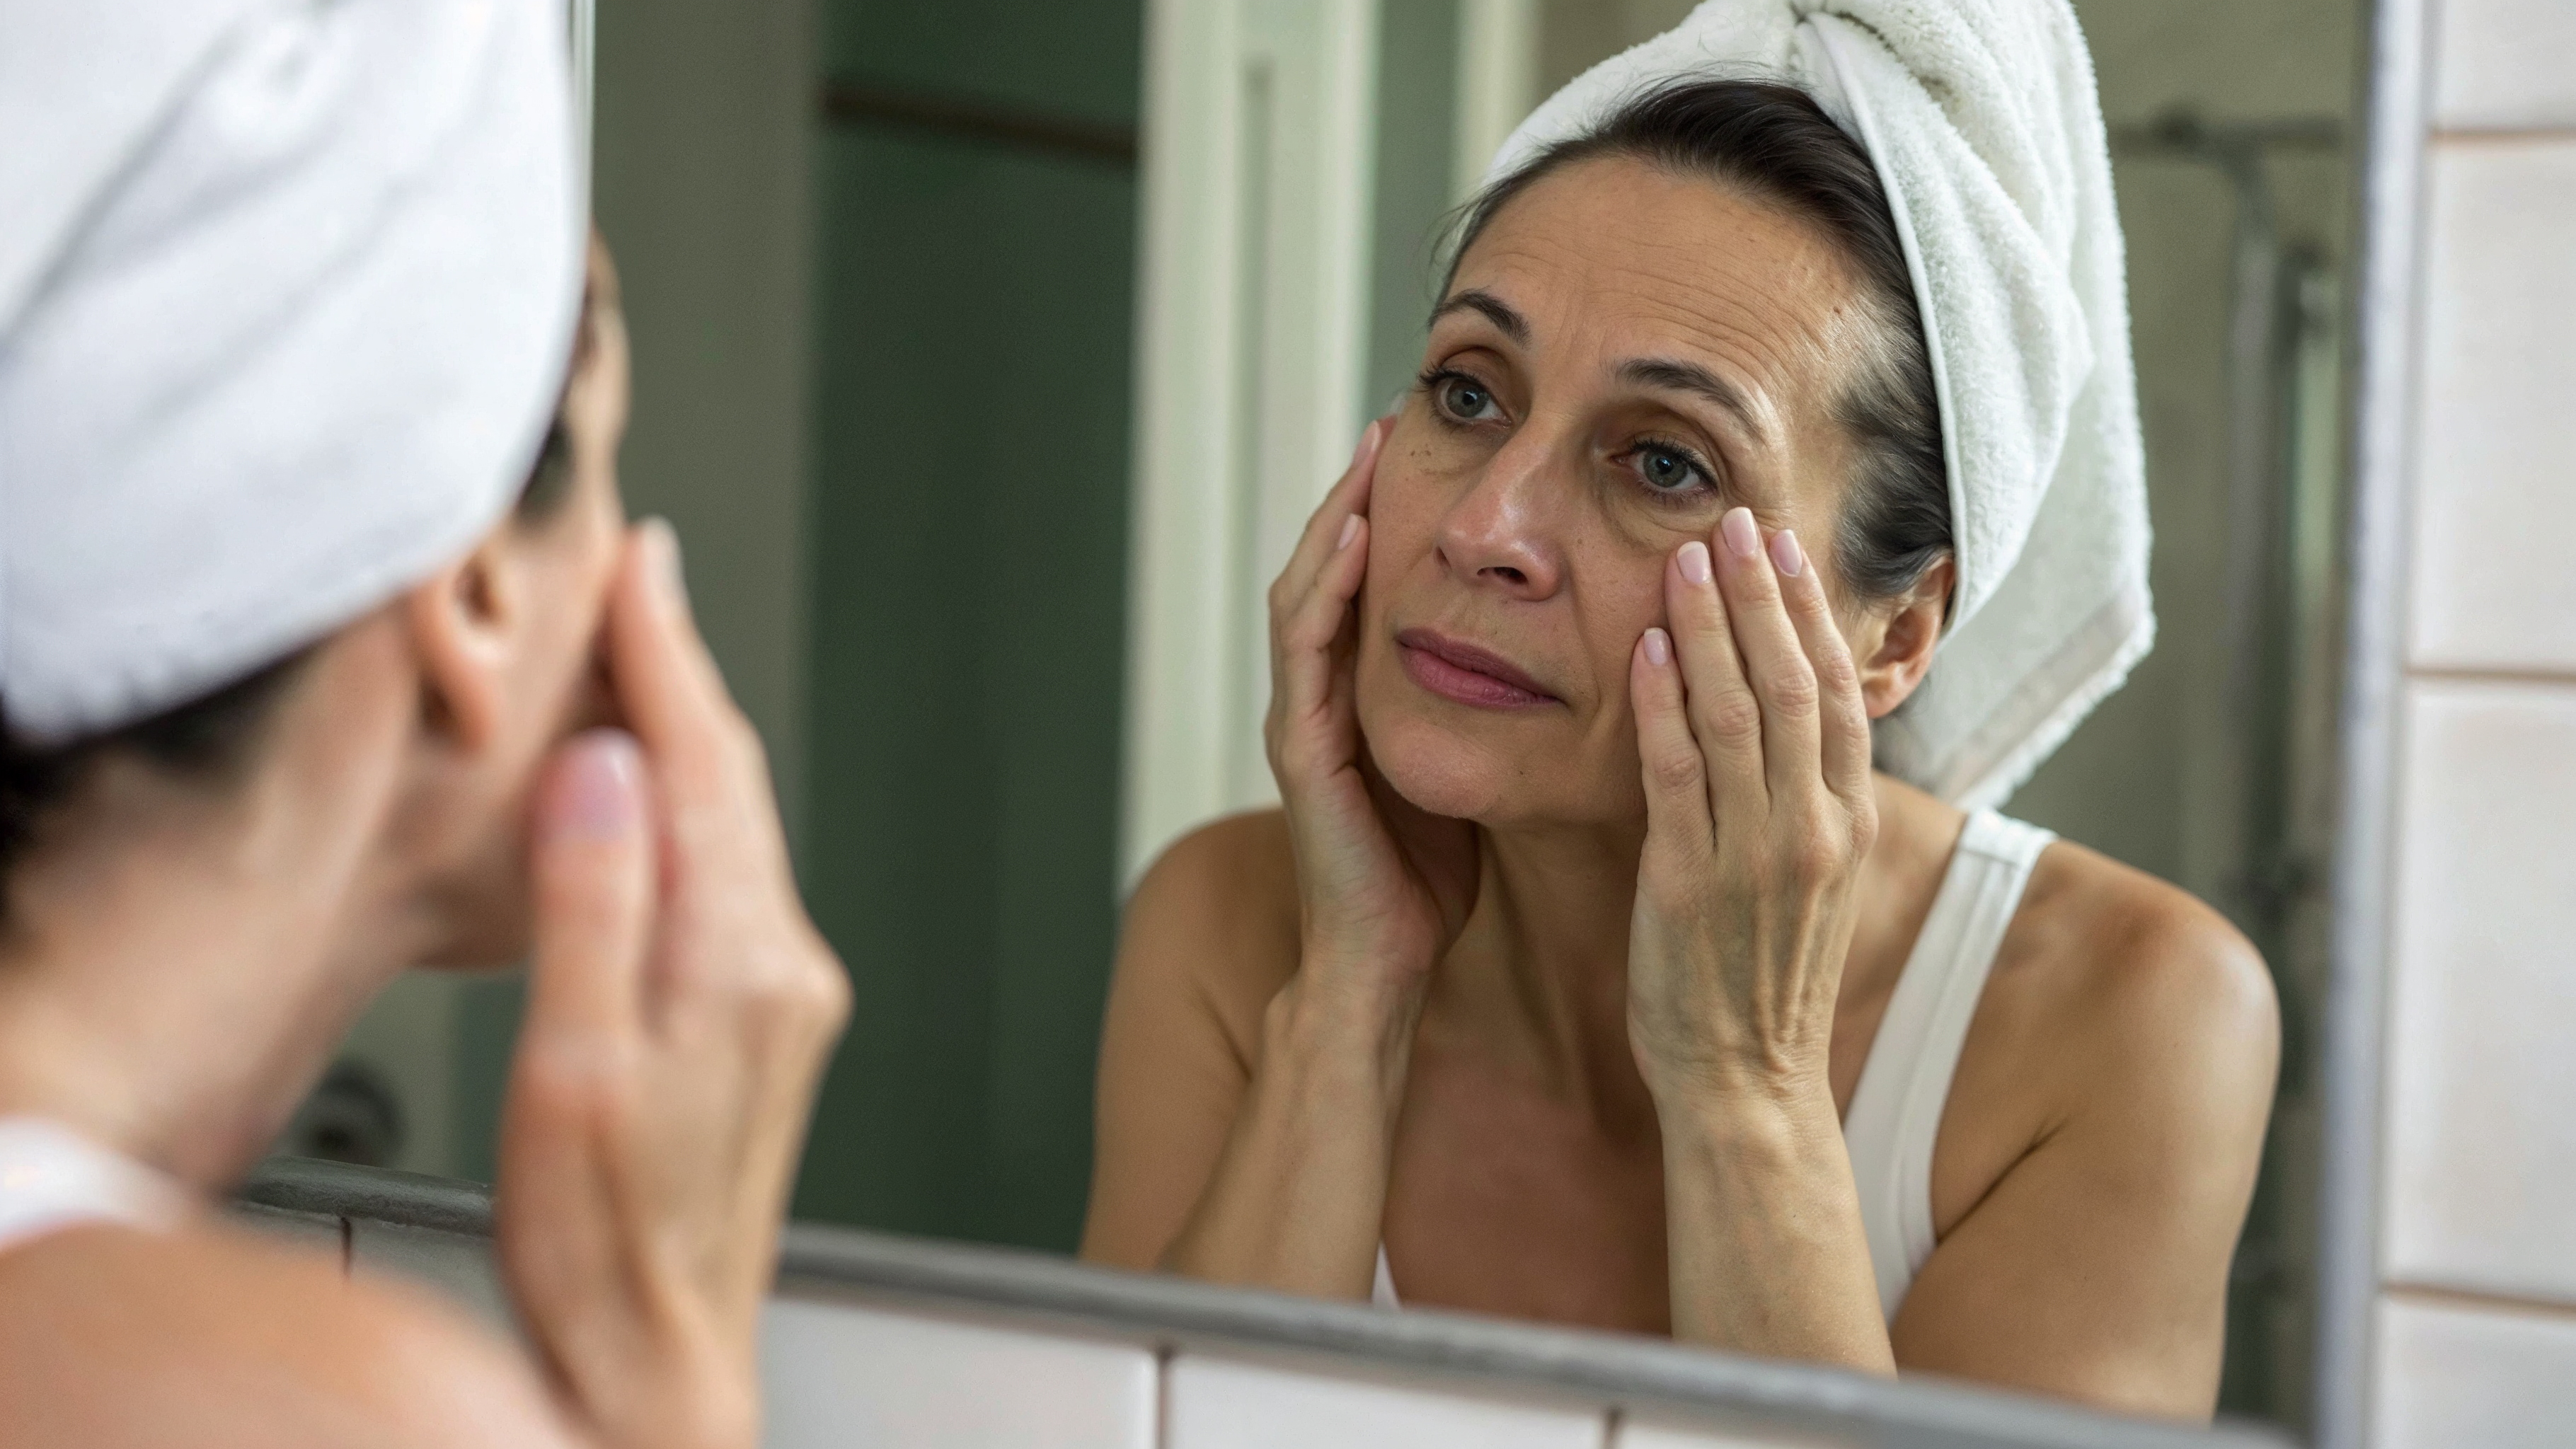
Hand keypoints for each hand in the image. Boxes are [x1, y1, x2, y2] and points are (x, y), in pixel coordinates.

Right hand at [496, 521, 851, 1448]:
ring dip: (692, 739)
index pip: (707, 768)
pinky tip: (662, 795)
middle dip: (685, 676)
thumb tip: (607, 768)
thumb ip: (592, 906)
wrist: (658, 1357)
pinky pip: (735, 874)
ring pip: (740, 824)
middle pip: (737, 783)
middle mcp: (785, 968)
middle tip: (644, 582)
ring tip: (646, 657)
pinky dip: (697, 808)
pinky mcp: (767, 1023)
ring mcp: (785, 996)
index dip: (668, 657)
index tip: (643, 568)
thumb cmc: (604, 1242)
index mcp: (741, 963)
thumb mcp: (571, 1068)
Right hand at [1263, 420, 1477, 1034]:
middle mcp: (1319, 699)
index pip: (1368, 584)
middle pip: (1326, 568)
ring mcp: (1301, 723)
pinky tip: (1353, 539)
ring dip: (1332, 517)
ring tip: (1369, 449)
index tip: (1432, 446)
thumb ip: (1482, 709)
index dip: (1389, 513)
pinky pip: (1304, 653)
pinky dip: (1324, 589)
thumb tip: (1555, 654)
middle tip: (1394, 416)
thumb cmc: (1429, 882)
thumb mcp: (1469, 767)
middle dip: (1354, 491)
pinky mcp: (1301, 754)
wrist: (1384, 968)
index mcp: (1358, 699)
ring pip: (1305, 593)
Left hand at [1624, 508, 1874, 1106]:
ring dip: (1711, 626)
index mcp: (1847, 822)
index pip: (1833, 691)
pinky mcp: (1688, 883)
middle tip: (1731, 518)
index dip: (1807, 611)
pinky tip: (1648, 648)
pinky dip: (1663, 706)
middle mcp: (1812, 828)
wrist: (1747, 1084)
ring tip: (1686, 556)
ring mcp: (1755, 855)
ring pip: (1737, 713)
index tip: (1779, 545)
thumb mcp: (1808, 880)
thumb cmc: (1762, 978)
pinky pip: (1677, 775)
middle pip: (1792, 682)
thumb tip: (1787, 719)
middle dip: (1762, 593)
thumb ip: (1803, 799)